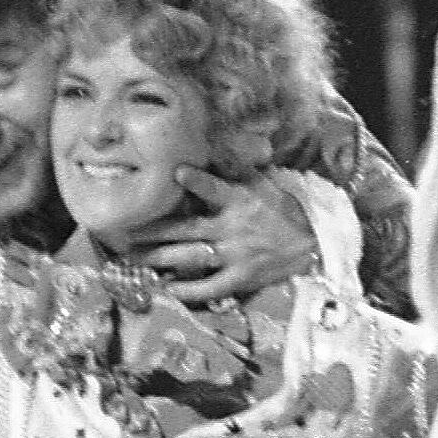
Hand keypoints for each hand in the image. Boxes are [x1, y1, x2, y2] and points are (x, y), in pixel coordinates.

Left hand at [131, 166, 318, 305]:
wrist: (312, 243)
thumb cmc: (282, 210)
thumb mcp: (263, 183)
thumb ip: (237, 171)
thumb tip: (215, 146)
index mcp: (238, 201)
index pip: (214, 188)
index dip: (196, 180)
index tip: (175, 172)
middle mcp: (232, 228)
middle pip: (186, 230)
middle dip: (153, 231)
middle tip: (125, 233)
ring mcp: (234, 255)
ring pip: (189, 257)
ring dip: (159, 259)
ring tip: (134, 259)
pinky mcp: (240, 278)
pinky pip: (209, 287)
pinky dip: (188, 291)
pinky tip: (167, 290)